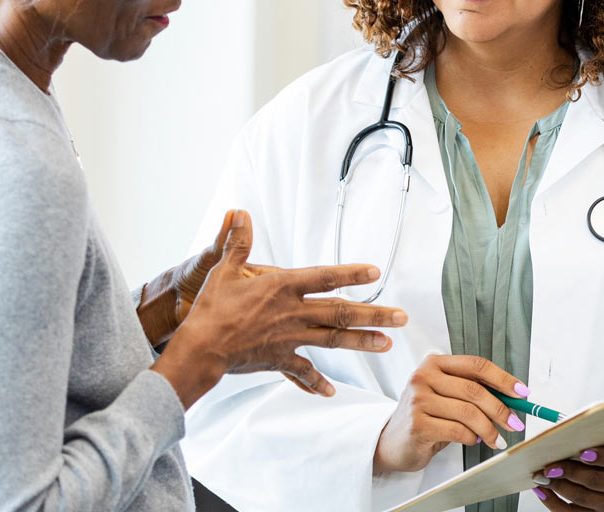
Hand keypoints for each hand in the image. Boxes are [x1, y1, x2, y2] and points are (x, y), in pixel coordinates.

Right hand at [151, 210, 407, 407]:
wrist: (201, 349)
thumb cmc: (211, 308)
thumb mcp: (224, 270)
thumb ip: (237, 242)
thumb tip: (238, 212)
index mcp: (283, 287)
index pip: (325, 277)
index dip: (351, 273)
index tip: (375, 272)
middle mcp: (294, 313)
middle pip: (341, 312)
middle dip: (374, 314)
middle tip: (402, 317)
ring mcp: (290, 338)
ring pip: (334, 340)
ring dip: (361, 342)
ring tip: (386, 345)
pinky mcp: (279, 359)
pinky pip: (302, 372)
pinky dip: (316, 382)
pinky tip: (331, 391)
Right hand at [373, 354, 529, 473]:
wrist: (392, 442)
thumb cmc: (426, 417)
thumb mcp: (446, 396)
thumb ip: (472, 391)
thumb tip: (513, 398)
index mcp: (434, 363)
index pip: (476, 365)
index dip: (503, 378)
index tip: (522, 393)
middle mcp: (423, 376)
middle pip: (475, 390)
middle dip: (501, 409)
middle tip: (515, 423)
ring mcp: (418, 399)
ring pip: (468, 413)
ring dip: (489, 429)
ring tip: (496, 439)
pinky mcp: (417, 424)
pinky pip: (457, 431)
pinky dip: (472, 438)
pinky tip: (474, 441)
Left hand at [531, 439, 603, 510]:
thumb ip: (599, 435)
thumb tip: (565, 432)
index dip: (600, 456)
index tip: (583, 451)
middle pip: (596, 480)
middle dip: (570, 472)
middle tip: (550, 466)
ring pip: (583, 498)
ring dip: (559, 487)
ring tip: (542, 477)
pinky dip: (555, 503)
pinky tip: (543, 491)